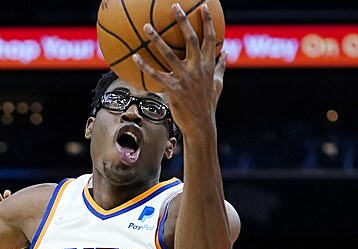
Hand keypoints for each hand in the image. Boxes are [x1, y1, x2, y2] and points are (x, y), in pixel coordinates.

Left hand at [132, 3, 227, 137]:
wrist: (201, 124)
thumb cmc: (208, 103)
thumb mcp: (218, 83)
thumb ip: (220, 67)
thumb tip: (226, 52)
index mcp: (209, 65)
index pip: (211, 38)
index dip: (208, 22)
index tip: (204, 6)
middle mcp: (198, 69)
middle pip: (191, 39)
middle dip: (183, 21)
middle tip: (175, 6)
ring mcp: (185, 78)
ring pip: (169, 54)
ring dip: (156, 38)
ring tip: (146, 26)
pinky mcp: (172, 89)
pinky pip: (156, 74)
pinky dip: (144, 65)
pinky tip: (134, 56)